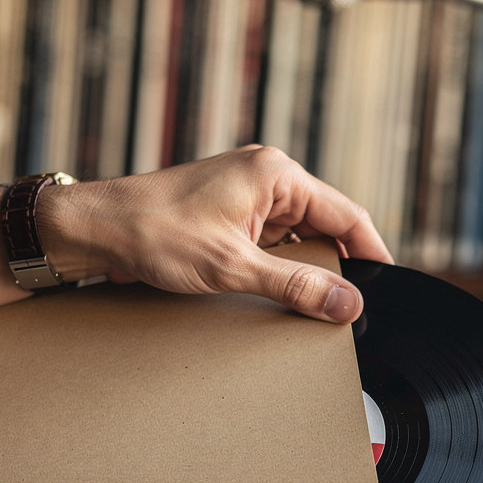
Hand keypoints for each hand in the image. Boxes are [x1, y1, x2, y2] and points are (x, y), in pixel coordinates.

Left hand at [43, 146, 392, 321]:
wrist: (94, 231)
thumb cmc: (153, 234)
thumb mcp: (233, 267)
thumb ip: (296, 287)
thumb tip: (347, 305)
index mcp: (275, 175)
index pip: (347, 215)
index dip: (372, 253)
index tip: (388, 285)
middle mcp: (267, 178)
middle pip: (327, 227)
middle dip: (338, 268)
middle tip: (346, 307)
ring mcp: (249, 197)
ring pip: (302, 239)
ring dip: (308, 271)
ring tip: (311, 302)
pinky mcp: (234, 216)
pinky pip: (277, 244)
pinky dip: (284, 269)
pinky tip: (281, 291)